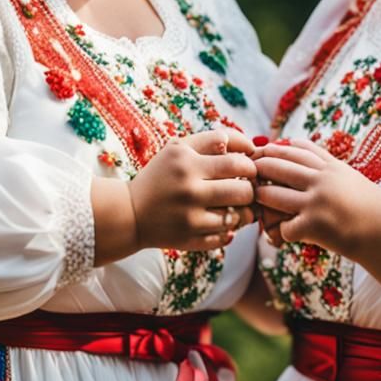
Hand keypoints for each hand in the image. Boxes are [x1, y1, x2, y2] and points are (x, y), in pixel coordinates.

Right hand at [129, 126, 256, 252]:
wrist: (130, 212)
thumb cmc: (161, 176)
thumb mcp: (178, 148)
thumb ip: (212, 139)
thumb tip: (251, 146)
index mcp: (187, 162)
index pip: (239, 163)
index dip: (250, 166)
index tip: (246, 169)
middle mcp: (189, 190)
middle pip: (244, 191)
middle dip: (250, 190)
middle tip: (245, 189)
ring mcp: (190, 218)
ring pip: (239, 217)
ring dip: (245, 212)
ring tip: (238, 207)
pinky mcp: (189, 241)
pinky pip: (226, 237)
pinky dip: (228, 230)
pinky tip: (221, 222)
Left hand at [253, 138, 376, 254]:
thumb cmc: (369, 207)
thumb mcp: (348, 176)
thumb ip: (325, 163)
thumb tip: (298, 147)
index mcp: (330, 166)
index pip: (295, 149)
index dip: (274, 149)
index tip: (260, 151)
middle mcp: (322, 180)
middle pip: (277, 167)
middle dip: (258, 169)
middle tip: (247, 173)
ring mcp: (316, 202)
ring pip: (272, 195)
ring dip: (261, 199)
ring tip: (257, 200)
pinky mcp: (314, 225)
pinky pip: (284, 227)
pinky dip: (280, 232)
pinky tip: (283, 234)